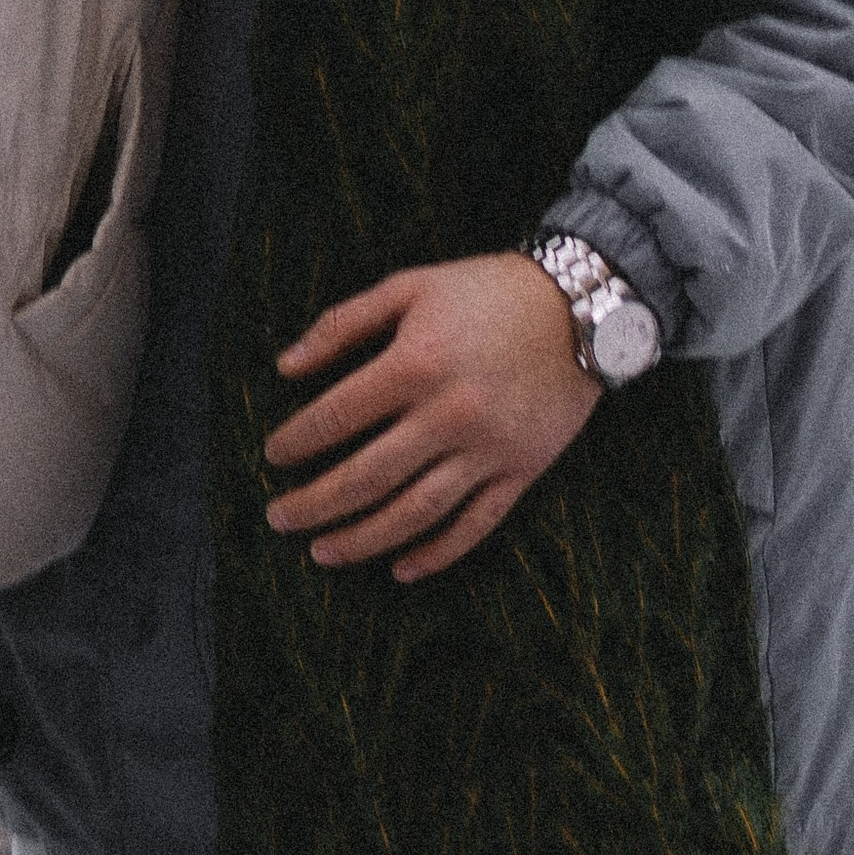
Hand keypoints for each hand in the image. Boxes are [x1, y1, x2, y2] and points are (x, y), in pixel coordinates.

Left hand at [263, 252, 600, 585]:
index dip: (297, 440)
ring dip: (362, 540)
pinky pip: (473, 526)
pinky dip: (436, 555)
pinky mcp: (521, 472)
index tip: (272, 455)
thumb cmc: (486, 290)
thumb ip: (343, 323)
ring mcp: (487, 450)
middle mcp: (448, 415)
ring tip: (322, 552)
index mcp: (415, 364)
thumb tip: (285, 366)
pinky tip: (400, 569)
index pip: (337, 416)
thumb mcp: (410, 285)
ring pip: (414, 512)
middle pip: (366, 476)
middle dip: (314, 503)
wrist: (581, 306)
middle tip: (278, 519)